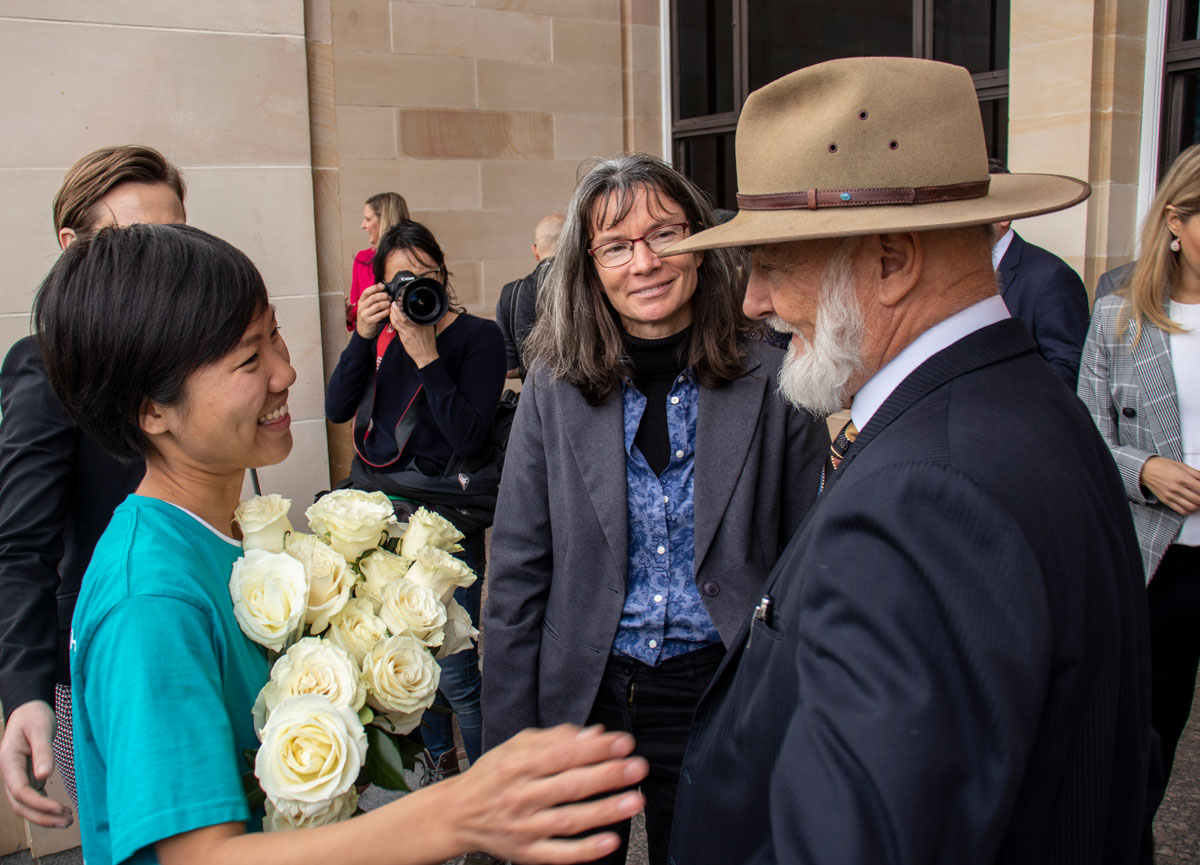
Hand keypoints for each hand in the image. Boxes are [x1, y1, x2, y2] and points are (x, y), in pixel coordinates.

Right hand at [0, 700, 71, 826]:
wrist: (29, 710)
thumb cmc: (34, 716)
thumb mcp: (41, 729)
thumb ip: (43, 752)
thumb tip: (44, 776)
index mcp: (9, 762)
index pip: (21, 791)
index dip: (39, 804)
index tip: (60, 808)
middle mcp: (10, 774)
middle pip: (21, 805)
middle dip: (42, 817)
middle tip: (67, 821)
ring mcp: (17, 777)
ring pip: (26, 805)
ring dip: (44, 816)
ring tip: (68, 820)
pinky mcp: (26, 777)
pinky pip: (32, 798)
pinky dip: (44, 807)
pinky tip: (60, 811)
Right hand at [356, 283, 392, 340]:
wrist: (363, 330)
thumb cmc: (367, 316)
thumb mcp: (366, 306)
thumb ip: (372, 299)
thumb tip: (382, 288)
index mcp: (361, 301)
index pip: (366, 292)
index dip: (375, 287)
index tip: (382, 286)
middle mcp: (361, 307)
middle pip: (373, 298)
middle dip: (383, 296)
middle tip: (389, 297)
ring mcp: (364, 314)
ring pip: (377, 306)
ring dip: (386, 304)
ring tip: (389, 304)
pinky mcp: (369, 321)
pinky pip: (380, 315)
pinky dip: (386, 312)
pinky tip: (389, 311)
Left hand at [389, 305, 438, 368]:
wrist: (426, 356)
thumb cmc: (428, 343)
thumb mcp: (429, 328)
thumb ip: (424, 320)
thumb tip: (422, 312)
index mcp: (419, 326)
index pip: (406, 315)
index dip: (399, 309)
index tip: (397, 302)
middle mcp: (412, 329)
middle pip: (399, 318)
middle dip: (394, 310)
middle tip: (392, 304)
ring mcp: (406, 335)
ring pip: (396, 323)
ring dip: (392, 316)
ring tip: (391, 310)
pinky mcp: (403, 339)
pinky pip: (397, 329)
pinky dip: (394, 323)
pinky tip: (393, 319)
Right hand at [438, 724, 647, 863]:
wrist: (457, 815)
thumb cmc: (492, 776)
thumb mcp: (515, 746)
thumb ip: (555, 738)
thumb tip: (595, 734)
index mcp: (517, 765)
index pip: (562, 754)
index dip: (595, 749)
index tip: (623, 742)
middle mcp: (520, 796)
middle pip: (569, 785)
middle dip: (608, 775)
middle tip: (638, 767)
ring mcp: (524, 827)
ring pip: (568, 820)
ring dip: (604, 811)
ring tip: (634, 800)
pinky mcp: (526, 853)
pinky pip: (559, 854)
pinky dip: (585, 850)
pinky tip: (610, 841)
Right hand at [1140, 456, 1199, 514]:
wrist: (1146, 469)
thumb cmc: (1162, 466)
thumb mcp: (1181, 465)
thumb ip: (1196, 473)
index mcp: (1182, 478)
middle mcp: (1176, 488)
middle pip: (1197, 499)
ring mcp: (1171, 495)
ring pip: (1191, 507)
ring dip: (1198, 506)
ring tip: (1198, 502)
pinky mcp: (1166, 500)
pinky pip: (1181, 510)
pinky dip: (1189, 511)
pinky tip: (1191, 506)